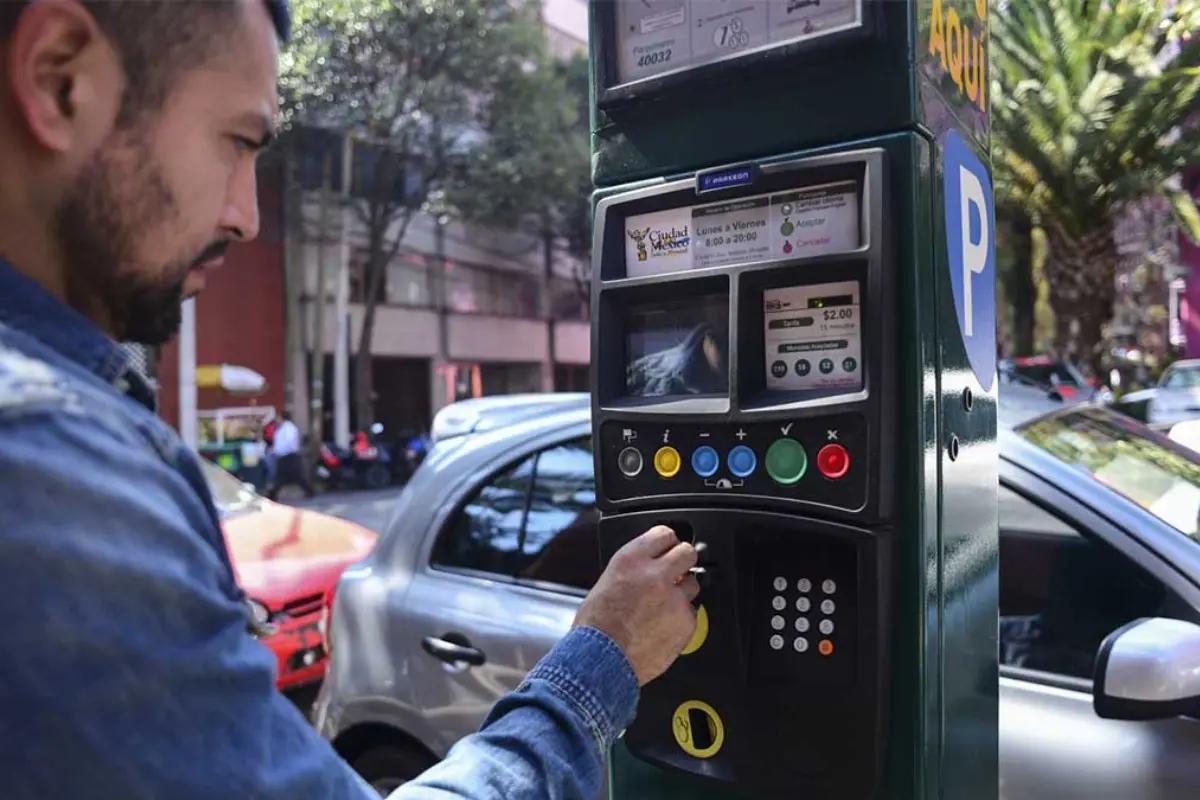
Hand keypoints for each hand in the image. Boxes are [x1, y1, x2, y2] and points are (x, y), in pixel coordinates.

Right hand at [574, 525, 699, 685]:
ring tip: (663, 607)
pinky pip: (691, 612)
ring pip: (693, 583)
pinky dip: (681, 618)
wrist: (601, 661)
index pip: (664, 534)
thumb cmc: (596, 628)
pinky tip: (663, 626)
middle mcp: (656, 574)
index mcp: (632, 560)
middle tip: (676, 572)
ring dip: (682, 591)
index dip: (667, 542)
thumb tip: (649, 566)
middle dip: (683, 561)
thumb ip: (633, 570)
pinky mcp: (686, 621)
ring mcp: (674, 598)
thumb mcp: (607, 583)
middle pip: (687, 552)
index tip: (668, 548)